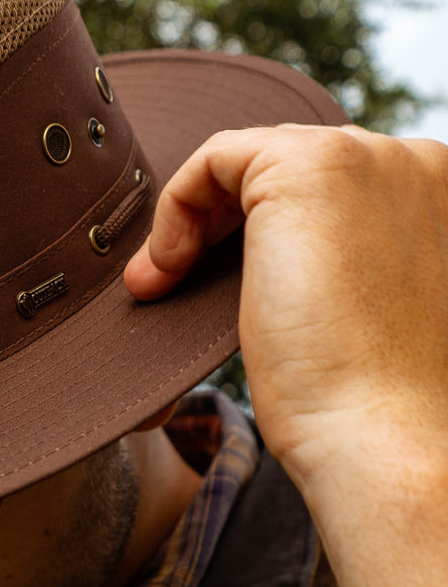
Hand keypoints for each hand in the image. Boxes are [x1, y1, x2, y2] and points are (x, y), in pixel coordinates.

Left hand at [123, 124, 447, 489]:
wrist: (377, 430)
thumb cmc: (365, 396)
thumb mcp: (351, 302)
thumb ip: (323, 255)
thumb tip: (258, 249)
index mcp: (432, 194)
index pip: (322, 186)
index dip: (252, 228)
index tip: (211, 283)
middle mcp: (408, 161)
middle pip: (280, 167)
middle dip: (216, 223)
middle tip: (174, 284)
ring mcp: (365, 156)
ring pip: (243, 161)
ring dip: (191, 221)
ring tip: (165, 285)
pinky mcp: (308, 167)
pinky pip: (214, 158)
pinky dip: (176, 208)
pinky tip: (168, 271)